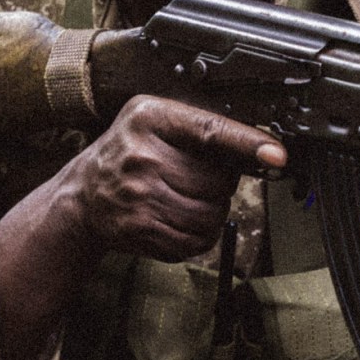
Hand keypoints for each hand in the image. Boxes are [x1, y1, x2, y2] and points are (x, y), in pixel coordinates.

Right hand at [68, 95, 286, 261]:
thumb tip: (256, 148)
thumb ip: (197, 126)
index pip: (209, 130)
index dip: (246, 143)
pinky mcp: (140, 229)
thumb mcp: (152, 119)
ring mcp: (139, 195)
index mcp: (149, 118)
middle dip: (221, 185)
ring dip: (212, 213)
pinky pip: (193, 241)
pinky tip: (181, 221)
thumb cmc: (126, 152)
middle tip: (201, 179)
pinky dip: (197, 236)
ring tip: (192, 201)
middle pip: (216, 181)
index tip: (276, 154)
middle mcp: (142, 155)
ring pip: (209, 214)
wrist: (83, 194)